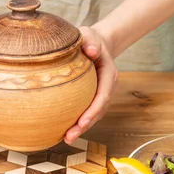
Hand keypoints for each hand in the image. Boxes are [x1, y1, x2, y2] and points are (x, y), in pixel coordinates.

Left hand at [64, 26, 118, 143]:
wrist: (96, 42)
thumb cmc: (89, 38)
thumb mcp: (89, 35)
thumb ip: (89, 41)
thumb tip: (91, 51)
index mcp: (109, 74)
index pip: (103, 96)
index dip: (93, 111)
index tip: (82, 122)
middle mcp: (108, 87)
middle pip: (99, 110)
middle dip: (85, 126)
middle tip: (69, 137)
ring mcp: (102, 93)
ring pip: (94, 114)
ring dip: (81, 128)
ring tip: (66, 138)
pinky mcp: (93, 97)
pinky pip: (87, 111)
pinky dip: (78, 121)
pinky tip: (64, 129)